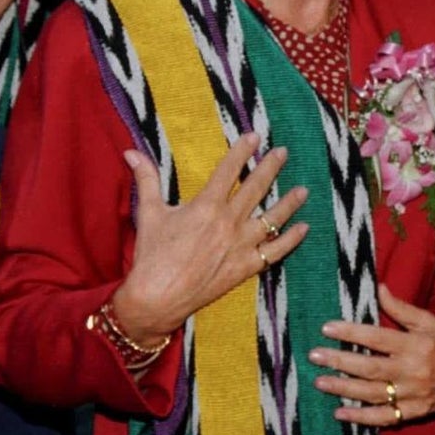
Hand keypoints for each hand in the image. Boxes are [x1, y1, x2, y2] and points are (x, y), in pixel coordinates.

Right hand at [111, 133, 308, 344]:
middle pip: (256, 188)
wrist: (156, 298)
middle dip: (271, 167)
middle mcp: (228, 222)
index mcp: (206, 206)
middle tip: (284, 152)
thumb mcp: (148, 213)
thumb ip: (147, 179)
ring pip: (272, 218)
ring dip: (289, 203)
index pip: (228, 170)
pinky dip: (291, 240)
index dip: (242, 151)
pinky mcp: (245, 266)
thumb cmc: (151, 255)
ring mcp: (240, 245)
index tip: (254, 137)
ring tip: (304, 189)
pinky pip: (275, 251)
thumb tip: (130, 152)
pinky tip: (304, 228)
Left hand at [309, 284, 434, 425]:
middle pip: (370, 367)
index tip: (327, 328)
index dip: (351, 332)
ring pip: (373, 393)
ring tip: (320, 381)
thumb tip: (378, 287)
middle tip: (315, 355)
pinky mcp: (415, 411)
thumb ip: (402, 308)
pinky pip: (385, 417)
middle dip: (340, 361)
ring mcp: (413, 394)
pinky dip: (362, 418)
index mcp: (417, 344)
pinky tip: (341, 413)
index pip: (378, 337)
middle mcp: (414, 370)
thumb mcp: (429, 319)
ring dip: (344, 389)